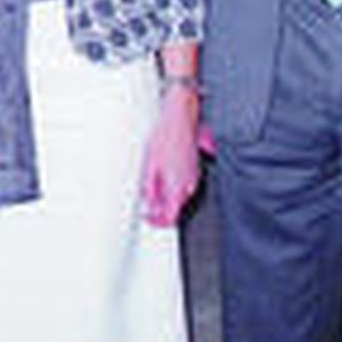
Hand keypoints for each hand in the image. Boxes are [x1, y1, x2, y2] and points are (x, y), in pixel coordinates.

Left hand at [140, 84, 202, 226]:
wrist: (181, 119)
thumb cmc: (166, 136)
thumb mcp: (150, 164)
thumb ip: (150, 187)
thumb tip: (148, 202)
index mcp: (176, 186)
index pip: (170, 217)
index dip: (157, 222)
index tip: (148, 218)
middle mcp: (188, 185)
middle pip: (175, 208)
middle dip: (161, 209)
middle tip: (147, 203)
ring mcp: (194, 177)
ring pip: (180, 197)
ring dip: (167, 197)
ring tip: (153, 186)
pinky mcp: (195, 169)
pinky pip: (184, 185)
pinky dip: (174, 186)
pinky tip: (164, 176)